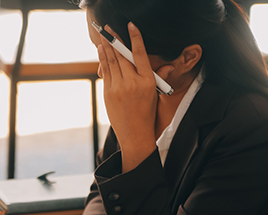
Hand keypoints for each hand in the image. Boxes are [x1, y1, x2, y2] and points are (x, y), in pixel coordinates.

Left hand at [97, 23, 171, 171]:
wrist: (135, 134)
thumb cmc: (147, 113)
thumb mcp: (154, 93)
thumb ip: (155, 76)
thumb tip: (166, 65)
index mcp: (147, 81)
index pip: (140, 54)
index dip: (135, 38)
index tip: (130, 26)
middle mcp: (132, 82)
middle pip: (122, 55)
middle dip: (114, 39)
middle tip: (108, 28)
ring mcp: (119, 88)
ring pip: (111, 62)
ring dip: (106, 47)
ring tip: (102, 35)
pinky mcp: (108, 93)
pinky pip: (106, 72)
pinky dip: (103, 60)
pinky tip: (101, 51)